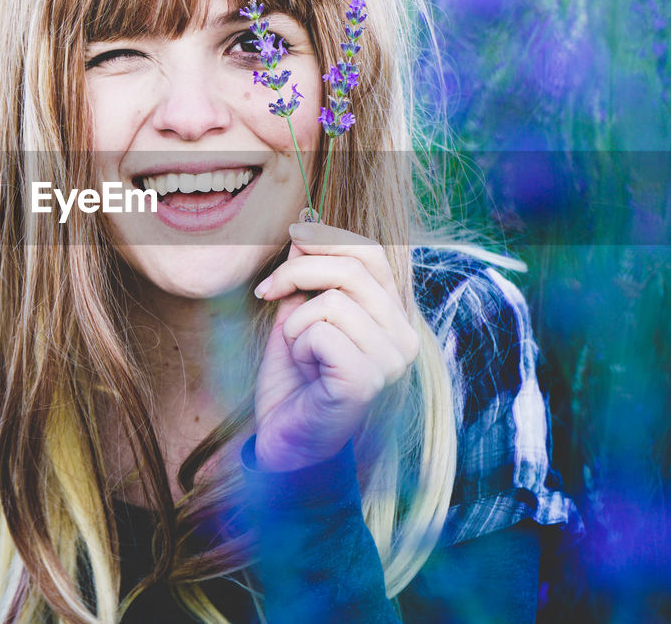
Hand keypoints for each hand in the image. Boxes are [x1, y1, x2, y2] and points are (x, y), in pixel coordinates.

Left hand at [251, 221, 417, 472]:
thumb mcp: (298, 314)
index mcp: (393, 316)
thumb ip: (307, 276)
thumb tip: (304, 230)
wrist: (284, 439)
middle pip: (351, 269)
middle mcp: (403, 337)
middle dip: (297, 271)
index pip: (371, 253)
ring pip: (332, 301)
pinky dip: (299, 345)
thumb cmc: (295, 378)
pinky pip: (322, 332)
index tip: (290, 241)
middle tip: (267, 292)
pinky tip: (306, 371)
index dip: (327, 237)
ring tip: (300, 351)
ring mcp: (390, 362)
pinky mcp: (367, 381)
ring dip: (296, 322)